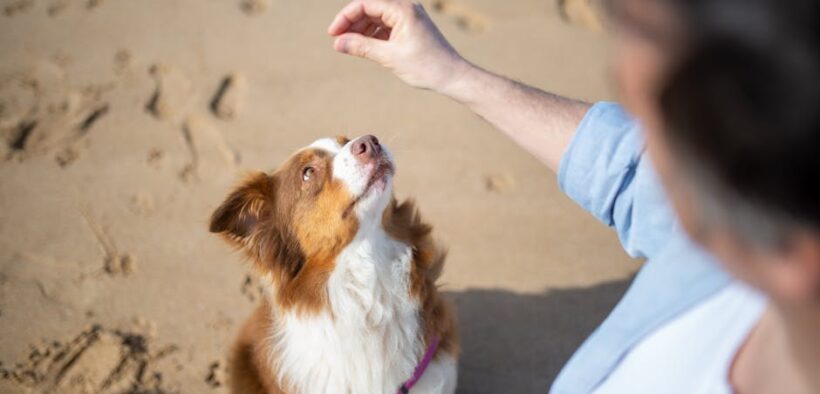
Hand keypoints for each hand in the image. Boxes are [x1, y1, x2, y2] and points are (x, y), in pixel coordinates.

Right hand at [328, 0, 470, 92]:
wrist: (452, 76)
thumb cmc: (426, 66)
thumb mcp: (389, 57)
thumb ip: (362, 47)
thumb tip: (337, 43)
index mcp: (403, 9)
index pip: (365, 3)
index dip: (345, 17)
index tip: (333, 34)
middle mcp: (406, 7)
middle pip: (370, 7)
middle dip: (352, 22)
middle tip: (337, 41)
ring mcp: (409, 16)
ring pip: (377, 16)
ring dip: (361, 29)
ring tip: (348, 46)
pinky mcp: (410, 26)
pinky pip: (386, 24)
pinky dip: (373, 34)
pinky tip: (365, 47)